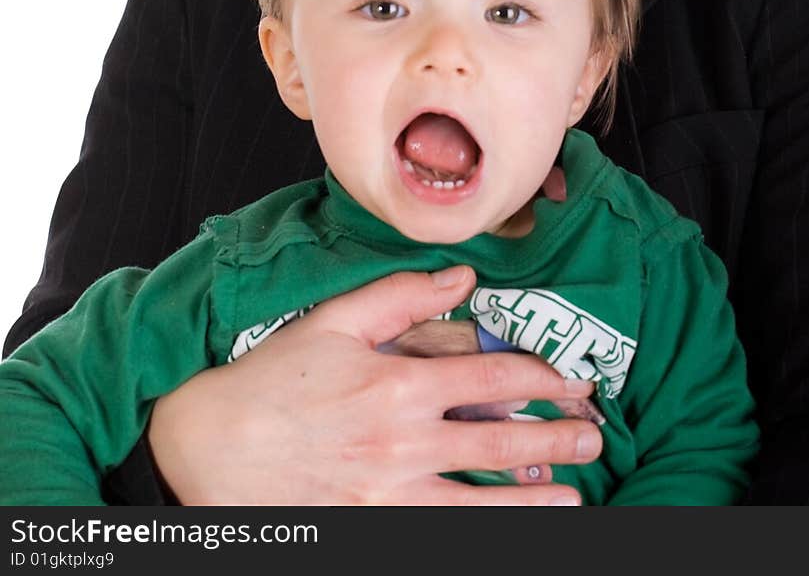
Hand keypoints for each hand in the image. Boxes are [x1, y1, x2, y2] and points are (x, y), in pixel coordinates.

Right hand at [147, 265, 601, 504]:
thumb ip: (402, 295)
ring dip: (534, 501)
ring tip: (573, 498)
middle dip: (556, 439)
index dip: (542, 379)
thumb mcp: (333, 321)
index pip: (493, 380)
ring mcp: (389, 496)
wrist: (208, 446)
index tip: (571, 380)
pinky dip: (481, 534)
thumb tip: (463, 277)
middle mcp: (403, 443)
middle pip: (500, 444)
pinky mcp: (371, 529)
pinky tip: (506, 532)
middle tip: (593, 438)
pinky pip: (442, 537)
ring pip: (482, 503)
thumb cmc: (271, 380)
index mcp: (399, 384)